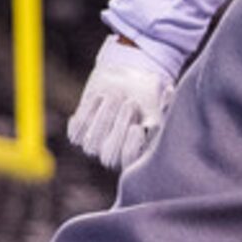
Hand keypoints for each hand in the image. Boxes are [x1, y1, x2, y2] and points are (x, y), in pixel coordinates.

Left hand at [68, 36, 171, 170]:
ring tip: (115, 95)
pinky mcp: (79, 133)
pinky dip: (88, 110)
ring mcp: (95, 146)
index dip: (131, 148)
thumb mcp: (160, 102)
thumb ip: (164, 111)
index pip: (129, 163)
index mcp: (137, 156)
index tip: (138, 127)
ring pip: (91, 142)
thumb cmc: (149, 93)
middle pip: (108, 156)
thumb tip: (156, 119)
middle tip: (130, 102)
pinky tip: (99, 97)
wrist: (126, 78)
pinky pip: (78, 128)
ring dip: (104, 116)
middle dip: (118, 128)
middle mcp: (115, 156)